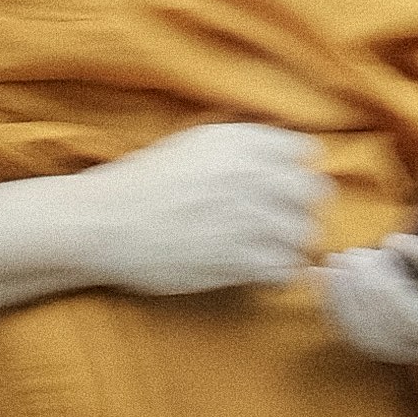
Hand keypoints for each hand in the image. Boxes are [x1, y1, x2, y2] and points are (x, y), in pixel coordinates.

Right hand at [62, 122, 324, 295]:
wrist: (101, 223)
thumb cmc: (141, 183)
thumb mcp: (193, 144)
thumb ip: (241, 146)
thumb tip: (284, 155)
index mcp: (239, 142)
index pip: (306, 151)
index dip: (296, 171)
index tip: (279, 187)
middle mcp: (250, 176)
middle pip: (315, 192)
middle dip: (300, 208)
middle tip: (278, 222)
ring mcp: (247, 220)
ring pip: (304, 235)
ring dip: (290, 244)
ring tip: (265, 250)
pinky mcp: (237, 261)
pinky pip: (284, 270)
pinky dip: (275, 274)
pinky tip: (254, 272)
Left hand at [319, 232, 417, 361]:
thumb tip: (394, 242)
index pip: (407, 316)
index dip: (388, 283)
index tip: (385, 244)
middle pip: (379, 325)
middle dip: (361, 286)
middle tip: (352, 254)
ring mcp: (398, 352)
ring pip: (359, 332)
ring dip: (340, 294)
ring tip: (334, 260)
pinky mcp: (378, 345)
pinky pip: (348, 329)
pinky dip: (330, 301)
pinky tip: (318, 274)